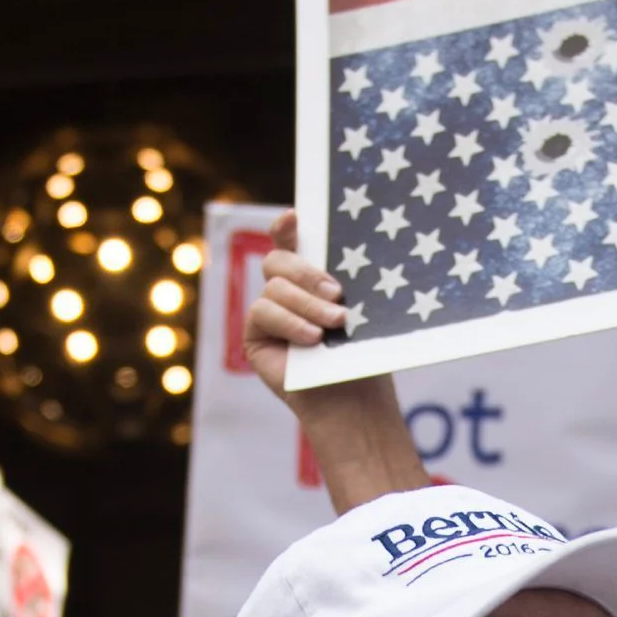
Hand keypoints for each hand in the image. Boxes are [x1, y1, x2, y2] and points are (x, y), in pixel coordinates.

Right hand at [242, 213, 346, 396]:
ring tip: (335, 324)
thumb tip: (336, 263)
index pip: (290, 243)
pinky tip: (312, 338)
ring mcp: (267, 314)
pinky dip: (289, 322)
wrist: (354, 399)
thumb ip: (339, 282)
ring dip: (308, 304)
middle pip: (278, 260)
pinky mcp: (254, 336)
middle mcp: (285, 293)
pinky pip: (262, 311)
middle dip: (308, 272)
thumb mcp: (358, 309)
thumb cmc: (362, 355)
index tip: (294, 216)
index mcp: (310, 280)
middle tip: (338, 294)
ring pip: (275, 286)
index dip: (286, 227)